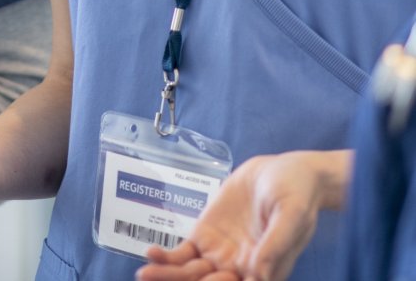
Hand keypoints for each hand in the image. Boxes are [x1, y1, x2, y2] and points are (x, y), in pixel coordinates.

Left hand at [135, 150, 348, 280]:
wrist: (286, 172)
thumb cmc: (298, 195)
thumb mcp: (292, 216)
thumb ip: (275, 244)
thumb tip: (259, 274)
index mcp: (264, 272)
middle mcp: (240, 269)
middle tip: (152, 279)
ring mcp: (222, 253)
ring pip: (190, 273)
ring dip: (167, 274)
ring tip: (144, 274)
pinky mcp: (208, 235)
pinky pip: (184, 252)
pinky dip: (169, 256)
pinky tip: (152, 253)